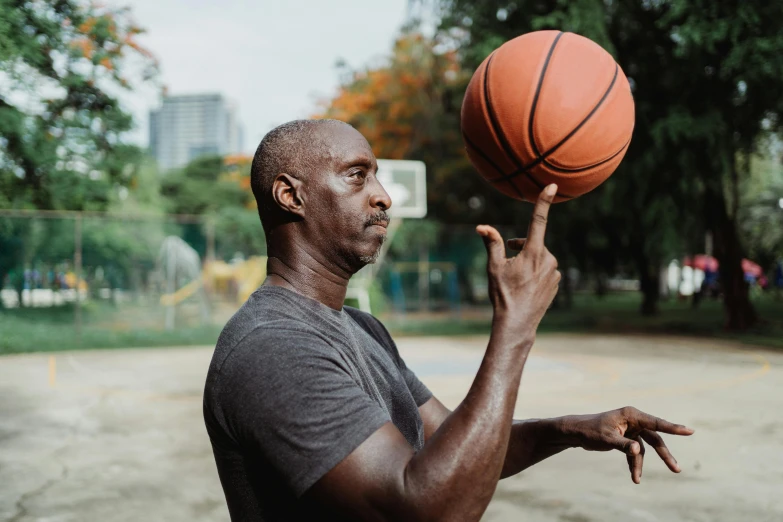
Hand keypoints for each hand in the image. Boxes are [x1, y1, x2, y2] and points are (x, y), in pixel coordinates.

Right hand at [476, 184, 560, 341]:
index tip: (552, 185)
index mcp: (534, 252)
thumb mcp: (494, 267)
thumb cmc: (503, 294)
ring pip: (540, 257)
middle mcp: (549, 260)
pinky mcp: (557, 282)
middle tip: (508, 263)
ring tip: (516, 279)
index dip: (544, 201)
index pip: (538, 221)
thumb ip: (491, 244)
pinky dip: (535, 272)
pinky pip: (545, 270)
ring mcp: (555, 272)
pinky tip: (525, 287)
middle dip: (520, 248)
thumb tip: (482, 227)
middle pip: (533, 243)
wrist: (517, 323)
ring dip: (528, 261)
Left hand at [557, 407, 694, 483]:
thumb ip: (623, 445)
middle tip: (676, 470)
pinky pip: (635, 453)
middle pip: (654, 439)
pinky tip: (633, 476)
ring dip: (641, 465)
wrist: (577, 432)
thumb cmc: (590, 431)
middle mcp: (634, 421)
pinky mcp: (626, 439)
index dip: (673, 428)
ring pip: (645, 449)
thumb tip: (637, 451)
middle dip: (664, 455)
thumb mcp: (606, 439)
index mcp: (631, 415)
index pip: (656, 423)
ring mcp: (631, 430)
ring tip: (637, 480)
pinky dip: (633, 464)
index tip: (689, 431)